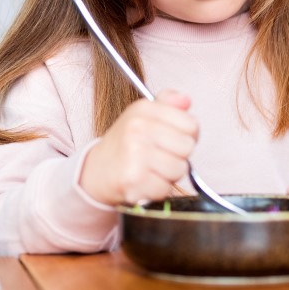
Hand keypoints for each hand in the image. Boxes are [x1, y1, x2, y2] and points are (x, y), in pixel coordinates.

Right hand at [79, 89, 198, 206]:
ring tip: (151, 169)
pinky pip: (166, 187)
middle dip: (178, 155)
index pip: (191, 124)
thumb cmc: (126, 143)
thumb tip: (185, 101)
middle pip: (187, 147)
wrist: (97, 169)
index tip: (171, 139)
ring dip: (169, 174)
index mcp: (144, 109)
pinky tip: (145, 181)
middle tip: (159, 155)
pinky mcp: (133, 178)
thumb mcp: (143, 115)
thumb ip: (168, 105)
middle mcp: (137, 127)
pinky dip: (158, 189)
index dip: (186, 135)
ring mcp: (134, 153)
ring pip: (180, 169)